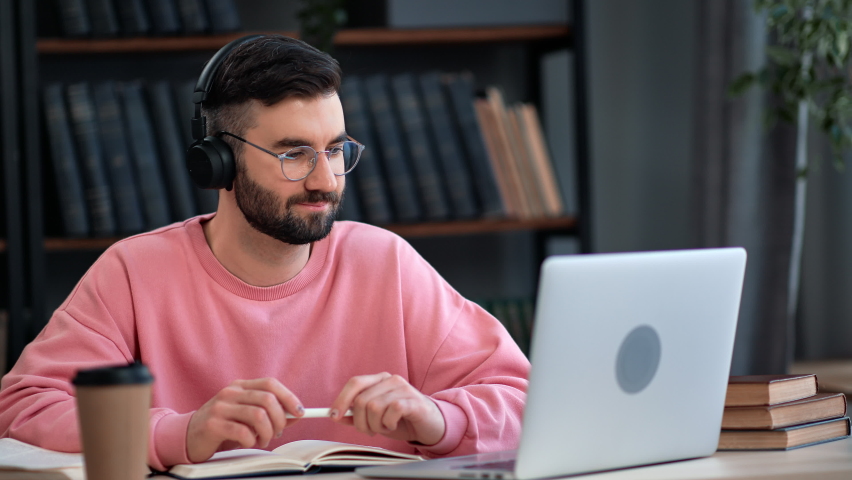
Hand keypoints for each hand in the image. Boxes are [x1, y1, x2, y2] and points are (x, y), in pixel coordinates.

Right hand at [186, 378, 303, 462]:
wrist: (188, 437)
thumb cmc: (223, 427)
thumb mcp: (248, 418)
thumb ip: (271, 414)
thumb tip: (297, 414)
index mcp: (241, 386)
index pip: (270, 383)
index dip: (288, 397)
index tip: (300, 412)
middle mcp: (230, 392)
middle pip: (267, 399)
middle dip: (279, 419)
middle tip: (278, 433)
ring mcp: (220, 407)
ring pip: (258, 415)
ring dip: (267, 433)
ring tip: (263, 440)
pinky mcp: (212, 424)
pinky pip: (243, 432)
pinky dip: (252, 440)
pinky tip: (247, 443)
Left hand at [329, 372, 445, 445]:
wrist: (430, 425)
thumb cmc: (402, 419)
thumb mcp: (375, 418)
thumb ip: (357, 415)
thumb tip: (337, 415)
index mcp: (379, 380)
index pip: (355, 383)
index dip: (341, 399)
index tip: (333, 415)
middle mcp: (390, 379)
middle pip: (361, 400)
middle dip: (360, 422)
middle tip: (370, 430)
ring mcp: (403, 388)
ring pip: (374, 407)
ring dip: (376, 425)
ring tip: (385, 427)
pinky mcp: (413, 401)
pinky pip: (391, 411)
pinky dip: (388, 424)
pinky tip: (394, 425)